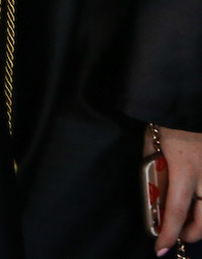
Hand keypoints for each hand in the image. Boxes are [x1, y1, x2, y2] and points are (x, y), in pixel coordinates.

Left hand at [147, 125, 201, 253]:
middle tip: (179, 235)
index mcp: (183, 169)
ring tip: (189, 220)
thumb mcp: (153, 144)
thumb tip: (153, 192)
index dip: (169, 234)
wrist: (189, 105)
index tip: (161, 249)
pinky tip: (198, 202)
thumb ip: (154, 168)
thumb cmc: (167, 122)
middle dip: (190, 233)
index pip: (175, 211)